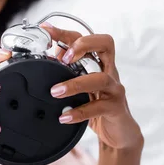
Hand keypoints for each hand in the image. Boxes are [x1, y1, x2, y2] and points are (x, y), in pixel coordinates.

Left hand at [41, 23, 142, 151]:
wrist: (119, 133)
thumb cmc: (97, 107)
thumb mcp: (80, 88)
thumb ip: (67, 73)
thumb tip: (44, 59)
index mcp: (99, 63)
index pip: (85, 38)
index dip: (66, 33)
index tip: (46, 30)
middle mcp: (109, 71)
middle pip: (105, 43)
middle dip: (82, 45)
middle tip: (62, 58)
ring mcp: (114, 89)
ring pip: (100, 78)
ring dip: (75, 83)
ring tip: (55, 92)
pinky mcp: (116, 108)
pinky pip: (98, 107)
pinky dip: (79, 111)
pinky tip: (64, 116)